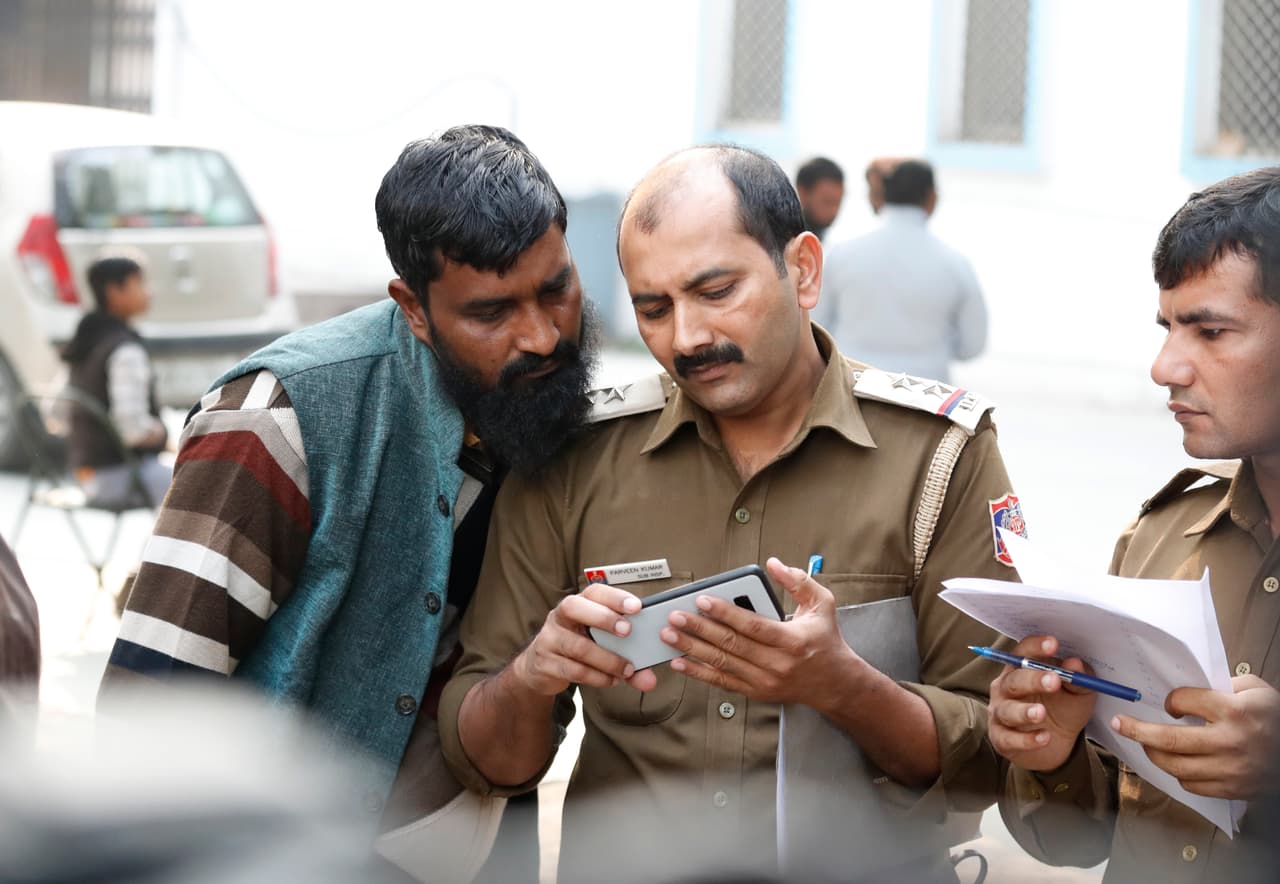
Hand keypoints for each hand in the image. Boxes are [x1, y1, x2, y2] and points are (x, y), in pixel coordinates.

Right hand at [513, 583, 657, 695]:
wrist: (539, 668)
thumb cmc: (577, 648)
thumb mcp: (600, 645)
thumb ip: (627, 657)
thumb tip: (650, 680)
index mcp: (577, 605)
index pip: (593, 592)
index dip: (614, 597)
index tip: (637, 607)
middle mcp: (560, 617)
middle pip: (575, 607)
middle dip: (604, 618)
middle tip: (628, 632)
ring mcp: (549, 639)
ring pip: (578, 646)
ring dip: (607, 659)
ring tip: (627, 670)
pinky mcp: (545, 663)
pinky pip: (574, 670)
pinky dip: (597, 677)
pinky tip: (611, 680)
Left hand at [658, 557, 856, 708]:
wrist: (835, 684)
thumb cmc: (825, 640)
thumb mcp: (822, 604)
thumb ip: (798, 581)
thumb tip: (773, 564)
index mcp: (792, 640)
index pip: (752, 626)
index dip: (725, 613)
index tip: (702, 599)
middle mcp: (777, 664)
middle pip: (731, 645)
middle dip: (699, 629)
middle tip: (676, 616)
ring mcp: (764, 681)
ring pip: (722, 664)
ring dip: (692, 649)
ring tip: (670, 636)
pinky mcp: (755, 692)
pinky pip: (722, 682)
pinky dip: (699, 673)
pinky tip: (680, 662)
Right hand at [988, 635, 1095, 770]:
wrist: (1055, 745)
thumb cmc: (1063, 710)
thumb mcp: (1078, 693)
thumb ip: (1079, 679)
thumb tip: (1075, 663)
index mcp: (1022, 669)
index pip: (1023, 652)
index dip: (1035, 647)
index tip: (1053, 644)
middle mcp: (1005, 687)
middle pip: (1014, 680)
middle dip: (1033, 679)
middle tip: (1054, 680)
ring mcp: (1001, 713)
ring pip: (1007, 710)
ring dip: (1024, 711)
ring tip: (1042, 713)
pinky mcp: (1001, 739)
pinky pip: (1009, 738)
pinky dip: (1026, 739)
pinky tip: (1045, 737)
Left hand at [1111, 675, 1279, 799]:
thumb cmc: (1278, 720)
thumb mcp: (1257, 691)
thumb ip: (1224, 684)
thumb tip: (1192, 686)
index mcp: (1234, 711)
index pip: (1183, 702)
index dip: (1172, 701)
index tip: (1170, 703)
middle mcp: (1229, 741)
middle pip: (1168, 739)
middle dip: (1137, 730)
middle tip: (1120, 724)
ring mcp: (1230, 769)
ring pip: (1175, 766)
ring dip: (1153, 754)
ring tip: (1145, 744)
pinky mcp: (1233, 789)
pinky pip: (1193, 785)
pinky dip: (1179, 774)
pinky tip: (1178, 763)